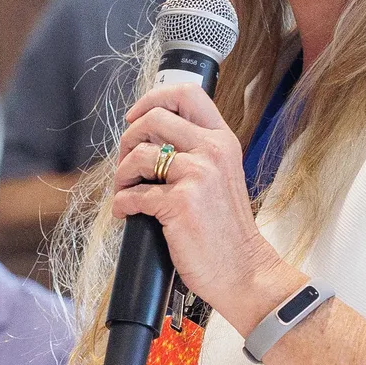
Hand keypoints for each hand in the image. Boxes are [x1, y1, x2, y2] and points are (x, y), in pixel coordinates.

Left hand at [110, 83, 296, 331]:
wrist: (243, 270)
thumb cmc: (227, 229)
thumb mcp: (222, 177)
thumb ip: (198, 152)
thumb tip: (151, 139)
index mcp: (223, 140)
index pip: (187, 94)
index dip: (152, 99)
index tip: (136, 118)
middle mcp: (212, 151)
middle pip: (154, 119)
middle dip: (128, 139)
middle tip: (126, 163)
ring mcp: (197, 175)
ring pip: (138, 155)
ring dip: (121, 174)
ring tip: (124, 191)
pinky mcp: (180, 203)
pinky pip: (134, 194)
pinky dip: (122, 204)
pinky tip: (127, 213)